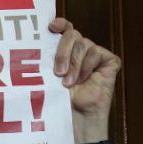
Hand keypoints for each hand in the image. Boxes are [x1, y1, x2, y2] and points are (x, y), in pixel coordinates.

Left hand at [49, 18, 121, 141]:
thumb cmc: (58, 102)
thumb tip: (33, 44)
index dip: (60, 24)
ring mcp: (94, 56)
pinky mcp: (109, 62)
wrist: (74, 120)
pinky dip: (88, 65)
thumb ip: (46, 59)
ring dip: (74, 64)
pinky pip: (97, 52)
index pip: (64, 29)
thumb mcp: (46, 77)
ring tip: (69, 83)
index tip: (51, 27)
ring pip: (84, 44)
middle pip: (72, 34)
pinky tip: (85, 80)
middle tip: (57, 72)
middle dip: (62, 52)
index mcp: (64, 52)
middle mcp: (79, 52)